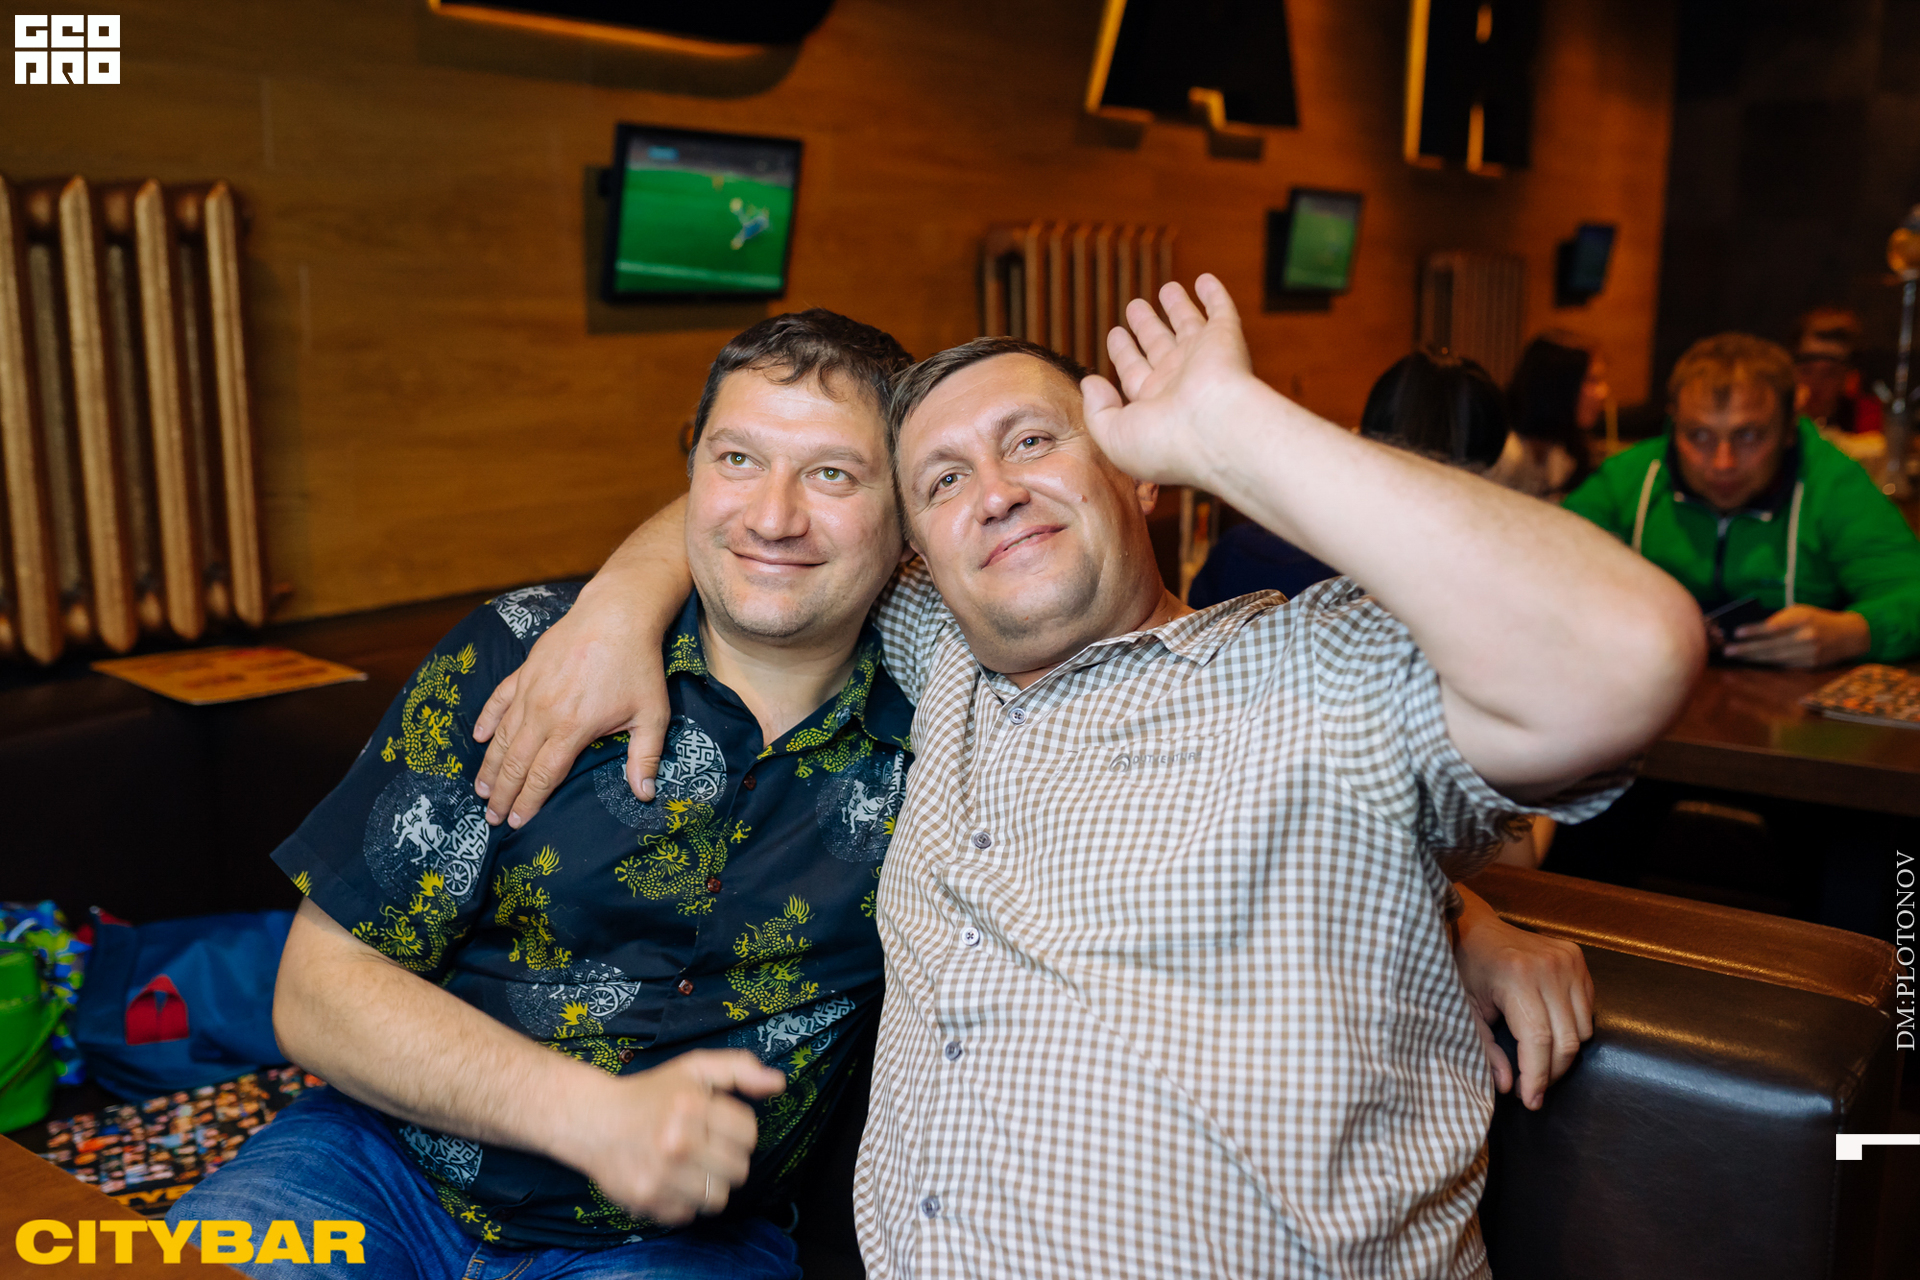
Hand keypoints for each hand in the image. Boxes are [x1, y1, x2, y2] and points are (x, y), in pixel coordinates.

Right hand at [473, 584, 671, 827]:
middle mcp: (543, 713)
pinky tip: (478, 736)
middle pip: (515, 762)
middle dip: (502, 794)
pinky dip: (487, 720)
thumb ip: (645, 757)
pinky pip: (499, 700)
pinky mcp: (525, 670)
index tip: (515, 823)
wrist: (617, 614)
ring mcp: (530, 690)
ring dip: (489, 766)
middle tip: (491, 817)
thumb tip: (645, 795)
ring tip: (481, 790)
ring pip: (502, 736)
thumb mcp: (652, 714)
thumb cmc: (638, 665)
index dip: (527, 803)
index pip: (542, 777)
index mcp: (572, 729)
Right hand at [561, 1050, 784, 1226]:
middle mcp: (677, 1142)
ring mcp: (661, 1175)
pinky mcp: (647, 1200)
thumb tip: (778, 1083)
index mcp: (693, 1106)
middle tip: (707, 1147)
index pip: (749, 1134)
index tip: (720, 1126)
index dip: (739, 1130)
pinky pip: (688, 1213)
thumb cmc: (651, 1094)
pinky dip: (684, 1201)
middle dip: (727, 1157)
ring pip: (718, 1197)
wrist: (593, 1120)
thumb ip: (740, 1069)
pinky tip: (671, 1180)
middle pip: (739, 1169)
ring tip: (692, 1166)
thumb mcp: (694, 1068)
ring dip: (709, 1183)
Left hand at [1081, 274, 1264, 487]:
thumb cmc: (1165, 443)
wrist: (1215, 432)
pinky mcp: (1226, 339)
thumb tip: (1090, 382)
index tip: (1115, 334)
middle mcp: (1180, 381)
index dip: (1124, 353)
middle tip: (1135, 307)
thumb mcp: (1114, 435)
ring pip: (1187, 325)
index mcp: (1154, 404)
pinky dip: (1213, 295)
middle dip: (1146, 326)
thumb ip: (1098, 409)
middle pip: (1159, 346)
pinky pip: (1220, 311)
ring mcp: (1204, 359)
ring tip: (1167, 289)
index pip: (1135, 372)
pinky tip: (1204, 280)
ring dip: (1177, 307)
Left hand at [1453, 888, 1592, 1109]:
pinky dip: (1573, 1028)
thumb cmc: (1464, 969)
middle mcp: (1548, 967)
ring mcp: (1567, 960)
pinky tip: (1549, 1031)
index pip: (1539, 1041)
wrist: (1474, 927)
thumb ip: (1485, 1050)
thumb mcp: (1465, 1010)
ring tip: (1537, 1060)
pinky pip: (1588, 1009)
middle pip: (1567, 1040)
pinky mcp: (1577, 958)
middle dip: (1551, 1073)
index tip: (1531, 1101)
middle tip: (1533, 1088)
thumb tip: (1508, 1087)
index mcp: (1516, 977)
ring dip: (1564, 1054)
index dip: (1537, 1077)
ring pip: (1583, 1029)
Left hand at [1723, 605, 1870, 667]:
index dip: (1755, 631)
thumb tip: (1751, 630)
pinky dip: (1766, 664)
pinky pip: (1783, 665)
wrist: (1849, 635)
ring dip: (1753, 658)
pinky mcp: (1810, 665)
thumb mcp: (1801, 612)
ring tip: (1736, 656)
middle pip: (1772, 645)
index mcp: (1803, 619)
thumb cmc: (1817, 620)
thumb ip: (1780, 620)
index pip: (1774, 626)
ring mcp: (1809, 653)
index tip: (1736, 632)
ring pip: (1775, 658)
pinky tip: (1751, 662)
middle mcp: (1806, 637)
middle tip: (1728, 650)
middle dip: (1747, 649)